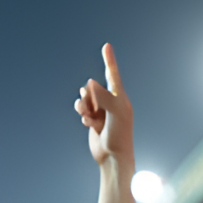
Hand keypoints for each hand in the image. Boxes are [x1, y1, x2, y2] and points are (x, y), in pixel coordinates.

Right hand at [74, 43, 133, 165]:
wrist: (113, 156)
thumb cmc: (119, 136)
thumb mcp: (115, 114)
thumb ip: (104, 97)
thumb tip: (90, 83)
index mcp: (120, 98)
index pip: (113, 75)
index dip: (109, 60)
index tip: (107, 45)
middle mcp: (111, 102)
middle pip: (91, 87)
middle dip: (88, 98)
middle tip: (95, 111)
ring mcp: (101, 110)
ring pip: (83, 97)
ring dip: (83, 107)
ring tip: (91, 118)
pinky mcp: (93, 118)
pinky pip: (81, 108)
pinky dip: (83, 115)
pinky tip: (90, 125)